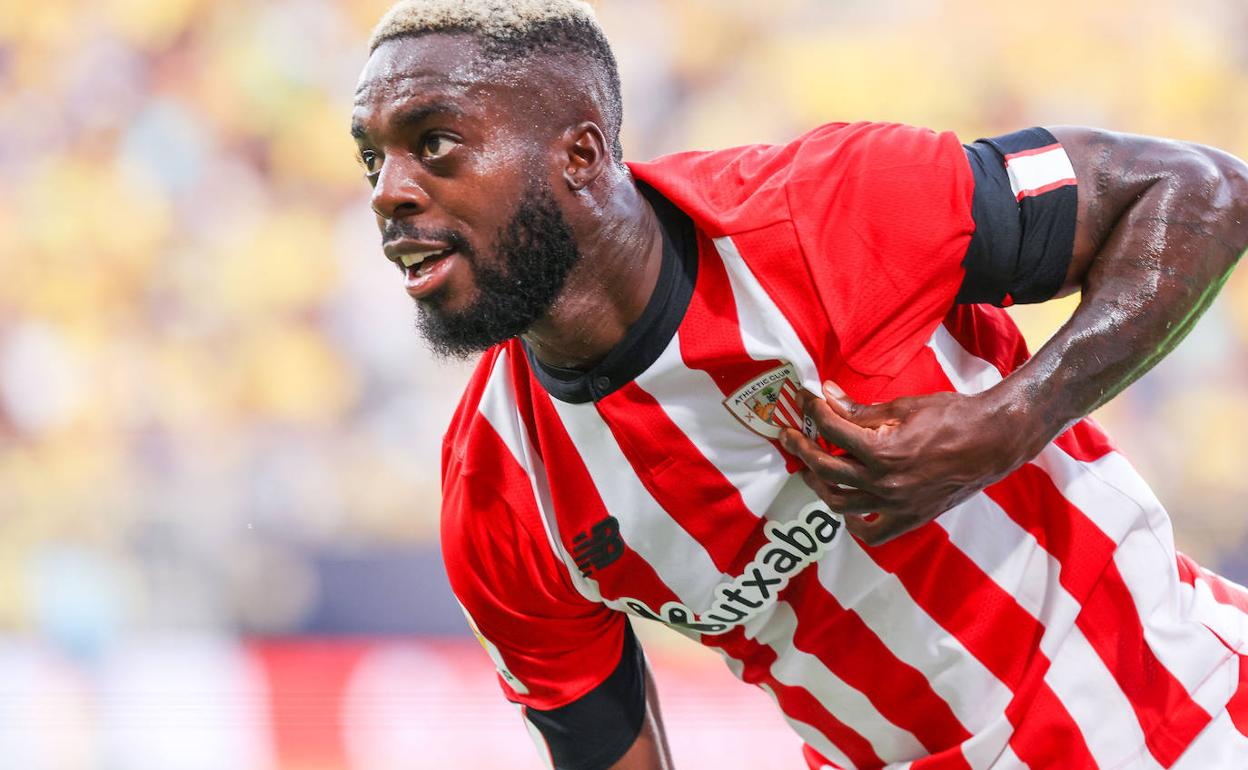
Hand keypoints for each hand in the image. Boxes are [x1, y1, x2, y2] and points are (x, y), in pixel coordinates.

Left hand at [778, 381, 1044, 545]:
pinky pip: (872, 532)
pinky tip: (846, 508)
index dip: (814, 412)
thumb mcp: (902, 406)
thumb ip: (860, 409)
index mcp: (882, 451)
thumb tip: (827, 395)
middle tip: (790, 435)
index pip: (832, 431)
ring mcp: (897, 505)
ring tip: (810, 468)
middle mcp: (885, 483)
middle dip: (801, 449)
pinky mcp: (911, 517)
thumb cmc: (952, 417)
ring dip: (819, 484)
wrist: (993, 441)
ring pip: (840, 503)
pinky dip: (854, 525)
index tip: (805, 401)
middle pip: (825, 470)